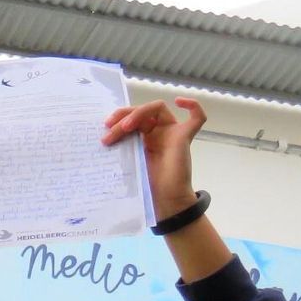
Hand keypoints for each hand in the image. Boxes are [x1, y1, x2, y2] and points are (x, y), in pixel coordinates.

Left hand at [101, 98, 205, 218]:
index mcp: (144, 136)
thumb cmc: (146, 183)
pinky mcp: (184, 137)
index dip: (118, 118)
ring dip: (137, 113)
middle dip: (122, 118)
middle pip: (141, 112)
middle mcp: (158, 131)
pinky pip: (196, 117)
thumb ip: (122, 145)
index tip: (104, 128)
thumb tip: (103, 136)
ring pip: (156, 109)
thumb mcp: (127, 159)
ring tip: (123, 127)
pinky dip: (192, 105)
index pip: (131, 117)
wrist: (163, 199)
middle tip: (108, 132)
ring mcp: (172, 132)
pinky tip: (179, 101)